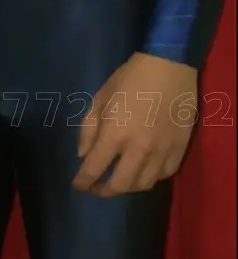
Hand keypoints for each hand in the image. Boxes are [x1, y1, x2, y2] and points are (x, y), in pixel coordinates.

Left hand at [73, 53, 197, 196]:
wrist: (170, 66)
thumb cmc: (130, 78)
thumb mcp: (100, 98)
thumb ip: (88, 129)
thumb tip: (84, 155)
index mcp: (115, 134)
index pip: (94, 169)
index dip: (83, 182)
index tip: (79, 185)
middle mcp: (138, 148)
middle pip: (119, 186)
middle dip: (104, 191)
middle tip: (98, 188)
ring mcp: (162, 151)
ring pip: (143, 185)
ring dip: (128, 186)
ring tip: (121, 179)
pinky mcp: (180, 148)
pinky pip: (164, 174)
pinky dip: (151, 177)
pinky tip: (144, 169)